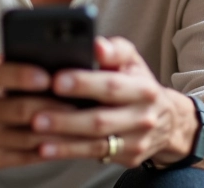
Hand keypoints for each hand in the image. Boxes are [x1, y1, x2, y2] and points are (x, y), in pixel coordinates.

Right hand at [0, 56, 78, 170]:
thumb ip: (12, 63)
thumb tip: (52, 61)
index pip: (5, 75)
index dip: (29, 76)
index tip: (52, 76)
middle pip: (22, 110)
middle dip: (55, 107)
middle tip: (80, 102)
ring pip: (28, 137)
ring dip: (58, 131)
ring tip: (78, 123)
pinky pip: (24, 156)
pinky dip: (47, 149)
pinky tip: (62, 141)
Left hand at [28, 36, 197, 167]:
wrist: (167, 119)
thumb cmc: (137, 81)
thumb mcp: (132, 60)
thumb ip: (114, 50)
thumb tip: (97, 45)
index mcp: (143, 88)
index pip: (111, 86)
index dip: (84, 83)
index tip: (56, 80)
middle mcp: (142, 117)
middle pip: (101, 120)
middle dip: (66, 118)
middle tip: (36, 114)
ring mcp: (136, 141)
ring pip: (96, 143)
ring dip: (63, 139)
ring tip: (36, 131)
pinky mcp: (128, 158)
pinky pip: (94, 155)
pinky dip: (68, 152)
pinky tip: (46, 148)